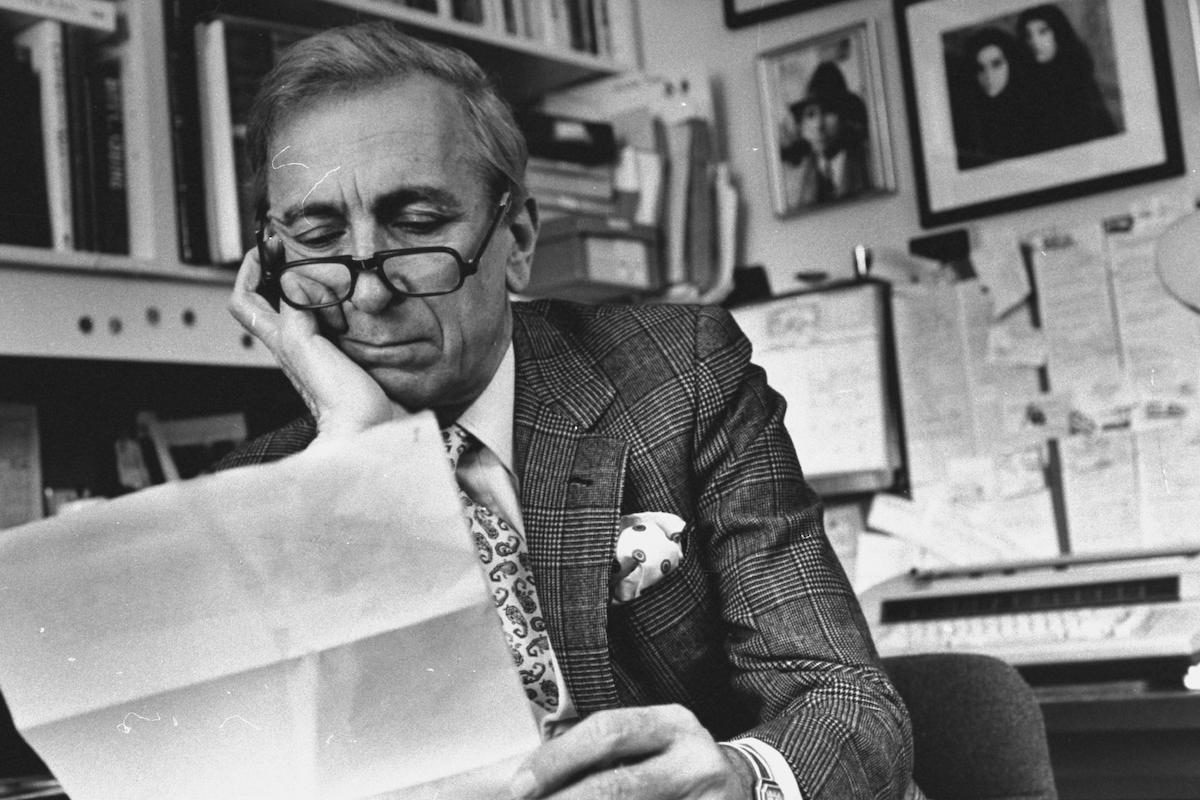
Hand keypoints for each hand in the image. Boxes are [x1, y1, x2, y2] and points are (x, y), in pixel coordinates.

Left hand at [229, 248, 397, 437]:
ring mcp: (320, 354)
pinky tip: (358, 304)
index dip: (248, 271)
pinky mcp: (345, 359)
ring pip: (307, 311)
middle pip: (274, 302)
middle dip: (282, 273)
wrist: (370, 431)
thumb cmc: (340, 403)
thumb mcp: (307, 348)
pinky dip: (342, 308)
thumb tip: (295, 281)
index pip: (244, 301)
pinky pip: (336, 324)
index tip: (266, 249)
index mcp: (282, 341)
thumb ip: (296, 313)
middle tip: (299, 253)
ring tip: (332, 273)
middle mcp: (296, 347)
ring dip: (316, 289)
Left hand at [509, 705, 753, 798]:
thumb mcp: (649, 745)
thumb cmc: (675, 769)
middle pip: (618, 785)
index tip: (519, 786)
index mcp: (672, 724)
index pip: (607, 731)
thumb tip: (527, 780)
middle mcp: (695, 759)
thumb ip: (598, 755)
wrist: (745, 792)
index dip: (558, 759)